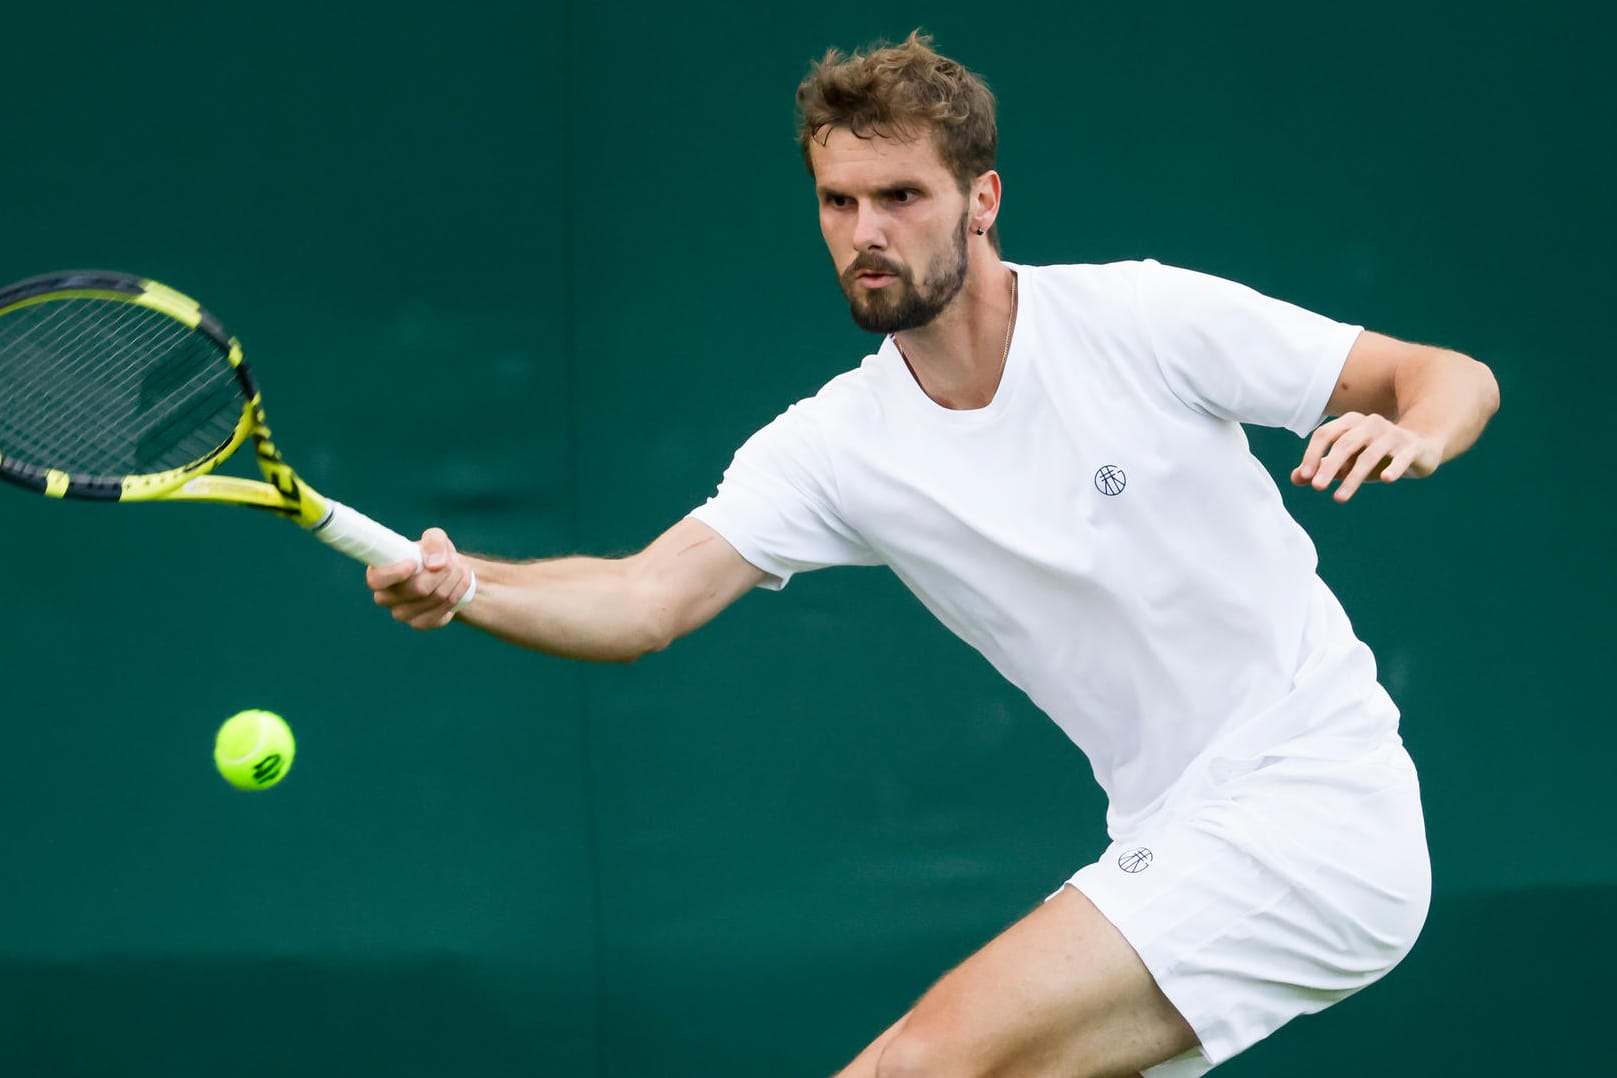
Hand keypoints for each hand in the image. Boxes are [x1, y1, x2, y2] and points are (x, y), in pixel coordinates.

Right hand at [366, 527, 474, 628]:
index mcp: (379, 573)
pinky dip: (457, 595)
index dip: (396, 573)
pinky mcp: (419, 623)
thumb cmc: (432, 553)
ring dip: (454, 581)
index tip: (415, 562)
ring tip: (459, 569)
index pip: (377, 580)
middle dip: (443, 571)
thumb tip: (435, 565)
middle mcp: (385, 597)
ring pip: (435, 599)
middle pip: (418, 588)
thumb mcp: (435, 538)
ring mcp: (401, 613)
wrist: (446, 574)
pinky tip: (459, 585)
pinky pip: (442, 614)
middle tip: (452, 561)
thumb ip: (434, 541)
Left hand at [1292, 412, 1441, 502]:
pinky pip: (1402, 457)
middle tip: (1317, 487)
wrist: (1421, 446)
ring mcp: (1393, 435)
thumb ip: (1323, 466)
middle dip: (1329, 466)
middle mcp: (1371, 424)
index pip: (1326, 434)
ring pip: (1369, 455)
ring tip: (1339, 498)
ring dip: (1353, 477)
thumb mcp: (1349, 460)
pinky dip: (1394, 467)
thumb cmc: (1376, 454)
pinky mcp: (1412, 447)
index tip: (1305, 476)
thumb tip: (1295, 478)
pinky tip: (1386, 480)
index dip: (1313, 454)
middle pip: (1345, 444)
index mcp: (1352, 423)